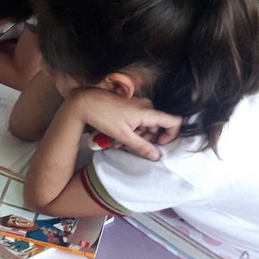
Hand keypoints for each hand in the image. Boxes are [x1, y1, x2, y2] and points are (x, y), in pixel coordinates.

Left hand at [65, 89, 180, 160]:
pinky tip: (116, 136)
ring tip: (118, 143)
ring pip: (145, 125)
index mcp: (148, 112)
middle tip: (129, 148)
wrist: (85, 102)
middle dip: (146, 140)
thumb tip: (156, 156)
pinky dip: (130, 130)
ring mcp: (137, 105)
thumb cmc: (103, 117)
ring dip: (135, 137)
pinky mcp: (129, 107)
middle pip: (157, 127)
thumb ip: (141, 146)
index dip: (172, 135)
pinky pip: (136, 121)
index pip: (174, 121)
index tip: (160, 145)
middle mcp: (146, 106)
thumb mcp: (123, 135)